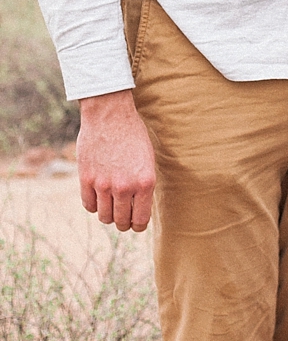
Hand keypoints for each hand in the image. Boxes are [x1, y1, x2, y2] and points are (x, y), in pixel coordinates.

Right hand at [77, 89, 156, 232]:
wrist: (110, 114)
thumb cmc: (133, 134)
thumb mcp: (148, 159)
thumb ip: (144, 184)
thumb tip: (139, 207)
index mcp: (145, 182)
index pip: (140, 220)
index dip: (138, 225)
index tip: (136, 222)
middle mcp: (125, 187)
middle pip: (121, 222)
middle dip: (123, 222)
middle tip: (124, 216)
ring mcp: (103, 184)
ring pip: (104, 216)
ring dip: (108, 214)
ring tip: (111, 204)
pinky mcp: (86, 179)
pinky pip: (88, 205)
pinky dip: (93, 204)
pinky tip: (98, 196)